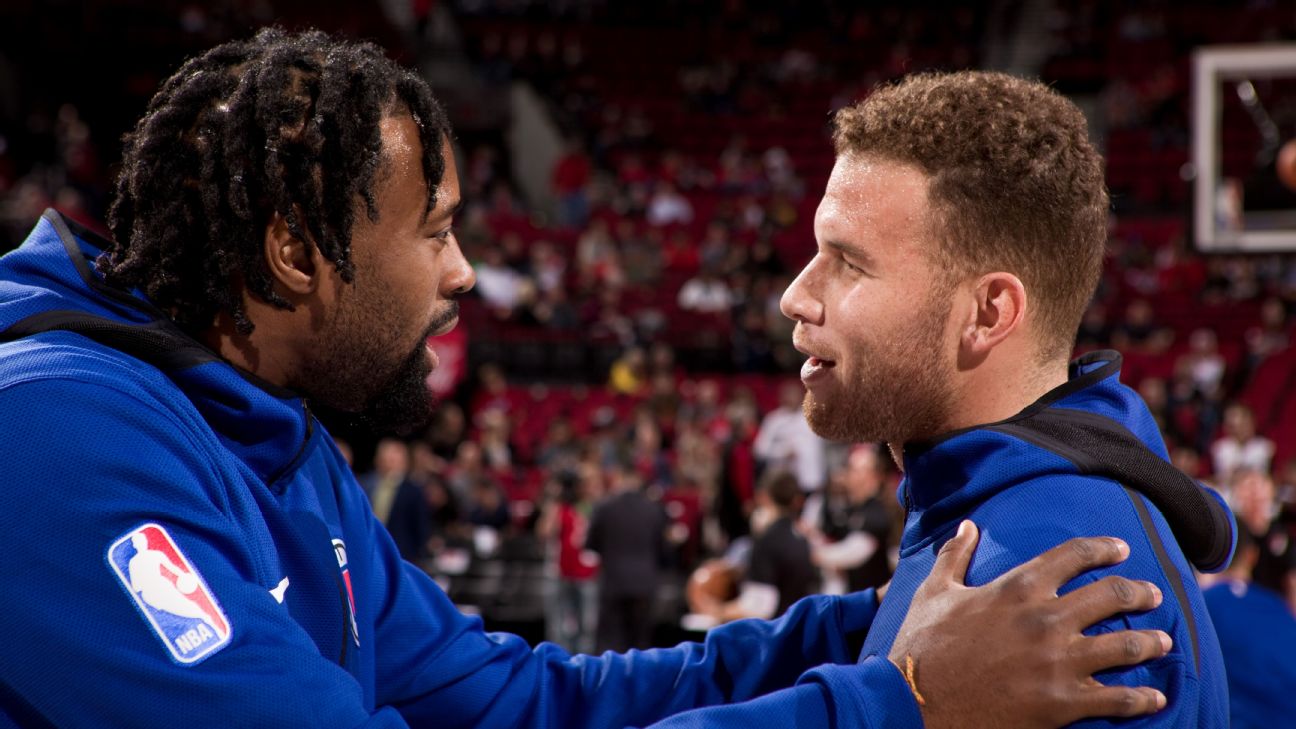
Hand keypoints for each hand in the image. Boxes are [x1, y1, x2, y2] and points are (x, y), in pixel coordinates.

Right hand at [888, 520, 1169, 728]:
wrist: (916, 702)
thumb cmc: (922, 646)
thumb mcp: (934, 593)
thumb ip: (955, 556)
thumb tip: (968, 526)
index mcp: (1017, 587)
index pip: (1074, 555)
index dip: (1103, 548)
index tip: (1120, 549)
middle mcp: (1046, 619)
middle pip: (1111, 595)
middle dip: (1139, 592)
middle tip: (1153, 595)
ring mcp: (1058, 662)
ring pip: (1126, 645)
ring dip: (1150, 641)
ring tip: (1163, 640)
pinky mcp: (1062, 703)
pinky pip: (1118, 699)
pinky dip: (1143, 698)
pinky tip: (1156, 697)